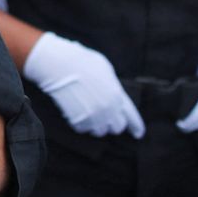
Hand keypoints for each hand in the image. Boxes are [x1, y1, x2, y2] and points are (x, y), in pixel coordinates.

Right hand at [23, 33, 143, 137]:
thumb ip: (113, 88)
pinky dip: (82, 124)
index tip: (138, 134)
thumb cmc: (82, 62)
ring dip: (97, 125)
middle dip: (113, 123)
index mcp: (117, 95)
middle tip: (105, 117)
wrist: (59, 64)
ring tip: (90, 113)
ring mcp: (93, 116)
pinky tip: (78, 113)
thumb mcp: (106, 70)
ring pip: (100, 131)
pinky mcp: (77, 120)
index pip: (131, 117)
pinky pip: (84, 129)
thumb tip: (114, 97)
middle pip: (117, 128)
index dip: (136, 127)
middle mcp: (108, 109)